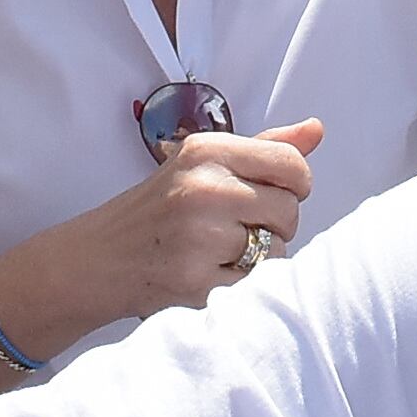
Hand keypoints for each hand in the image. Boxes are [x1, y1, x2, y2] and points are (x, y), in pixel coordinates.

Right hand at [52, 118, 323, 320]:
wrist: (100, 257)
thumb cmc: (159, 209)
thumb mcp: (203, 163)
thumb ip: (263, 148)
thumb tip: (316, 130)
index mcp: (207, 150)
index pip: (293, 165)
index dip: (294, 186)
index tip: (270, 194)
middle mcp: (204, 187)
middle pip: (290, 212)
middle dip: (272, 226)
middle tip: (234, 228)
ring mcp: (199, 236)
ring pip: (277, 252)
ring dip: (257, 259)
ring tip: (218, 252)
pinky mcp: (196, 281)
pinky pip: (255, 286)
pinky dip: (239, 286)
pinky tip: (209, 274)